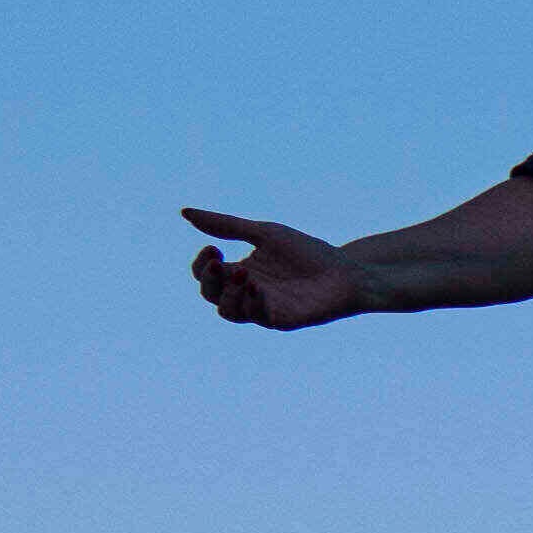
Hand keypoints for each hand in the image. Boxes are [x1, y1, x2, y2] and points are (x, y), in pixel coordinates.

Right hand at [181, 208, 356, 331]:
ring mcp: (262, 308)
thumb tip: (184, 212)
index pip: (205, 274)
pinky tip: (256, 287)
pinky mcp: (281, 320)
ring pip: (228, 311)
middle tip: (219, 261)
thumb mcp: (264, 234)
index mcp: (240, 272)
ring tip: (242, 274)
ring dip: (228, 293)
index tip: (212, 247)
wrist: (347, 271)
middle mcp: (247, 293)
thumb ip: (227, 226)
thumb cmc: (308, 253)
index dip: (202, 264)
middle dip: (210, 279)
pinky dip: (251, 302)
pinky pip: (256, 317)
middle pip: (210, 294)